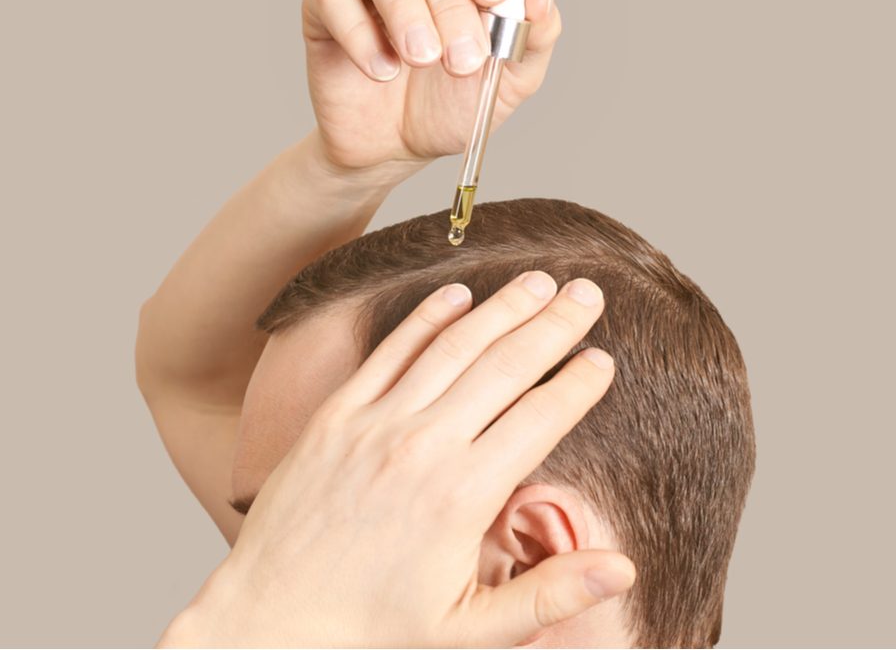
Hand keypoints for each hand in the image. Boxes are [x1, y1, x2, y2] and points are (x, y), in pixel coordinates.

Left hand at [160, 271, 634, 647]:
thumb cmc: (372, 631)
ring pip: (452, 348)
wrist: (270, 619)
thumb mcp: (469, 632)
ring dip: (501, 309)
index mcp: (463, 495)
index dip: (578, 384)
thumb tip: (624, 569)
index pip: (540, 419)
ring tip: (539, 281)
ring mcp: (376, 423)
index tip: (604, 358)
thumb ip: (548, 595)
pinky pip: (388, 353)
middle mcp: (423, 445)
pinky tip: (456, 294)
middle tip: (588, 292)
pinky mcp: (336, 415)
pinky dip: (425, 319)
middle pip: (504, 367)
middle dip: (553, 326)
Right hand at [301, 0, 559, 177]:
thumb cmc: (449, 108)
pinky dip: (360, 34)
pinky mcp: (322, 6)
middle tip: (461, 62)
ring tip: (420, 59)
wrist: (394, 150)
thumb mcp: (509, 82)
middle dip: (450, 5)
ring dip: (406, 9)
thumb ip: (535, 36)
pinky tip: (381, 71)